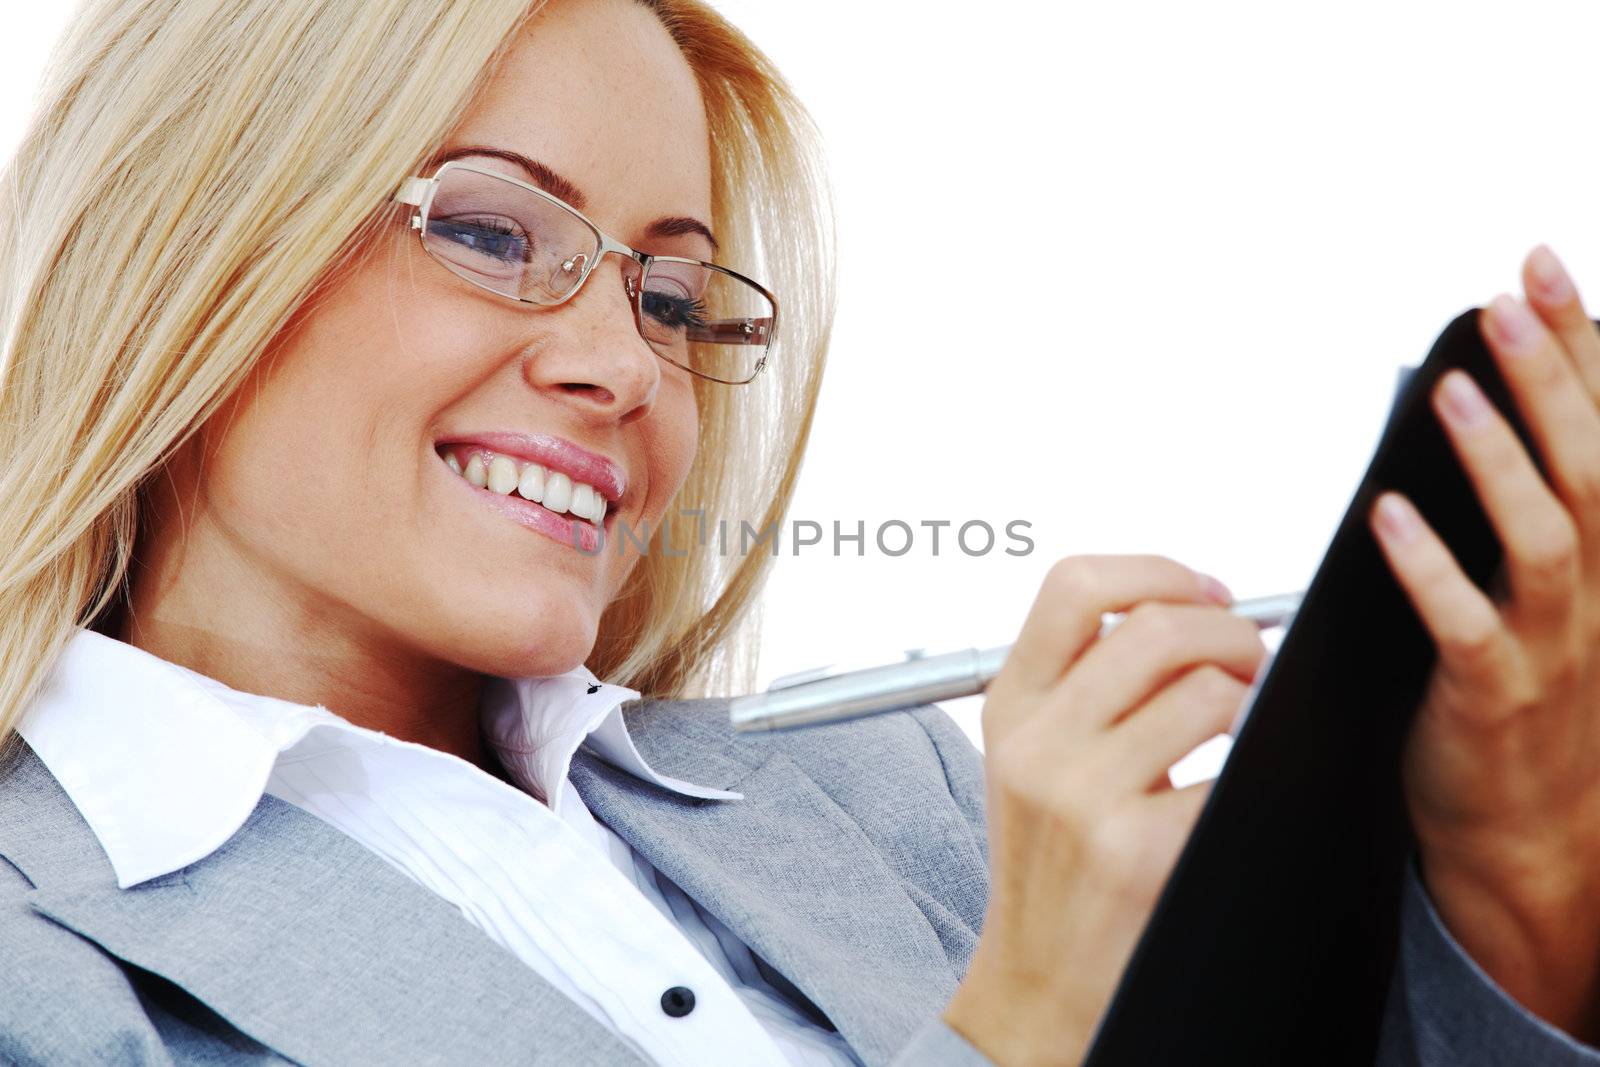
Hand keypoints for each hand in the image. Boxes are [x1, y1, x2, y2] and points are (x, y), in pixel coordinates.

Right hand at [941, 554, 1266, 1066]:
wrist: (1038, 983)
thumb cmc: (1053, 867)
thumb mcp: (1032, 760)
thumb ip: (1080, 684)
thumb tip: (1187, 609)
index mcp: (1010, 705)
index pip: (1074, 584)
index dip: (1157, 572)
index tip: (1204, 592)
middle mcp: (1037, 742)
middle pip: (1156, 627)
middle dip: (1231, 631)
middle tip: (1252, 660)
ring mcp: (1082, 796)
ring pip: (1206, 691)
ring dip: (1253, 696)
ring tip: (1251, 720)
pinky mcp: (1136, 851)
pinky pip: (1229, 772)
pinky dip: (1255, 766)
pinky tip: (1244, 783)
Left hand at [1367, 245, 1599, 1041]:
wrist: (1528, 832)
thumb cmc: (1521, 692)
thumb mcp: (1541, 589)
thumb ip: (1518, 501)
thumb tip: (1471, 399)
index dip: (1579, 345)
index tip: (1540, 264)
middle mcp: (1595, 591)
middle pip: (1589, 465)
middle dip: (1550, 376)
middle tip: (1506, 298)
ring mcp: (1552, 645)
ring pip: (1546, 538)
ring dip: (1499, 460)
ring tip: (1447, 391)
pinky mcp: (1493, 697)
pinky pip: (1464, 626)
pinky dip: (1430, 569)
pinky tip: (1388, 517)